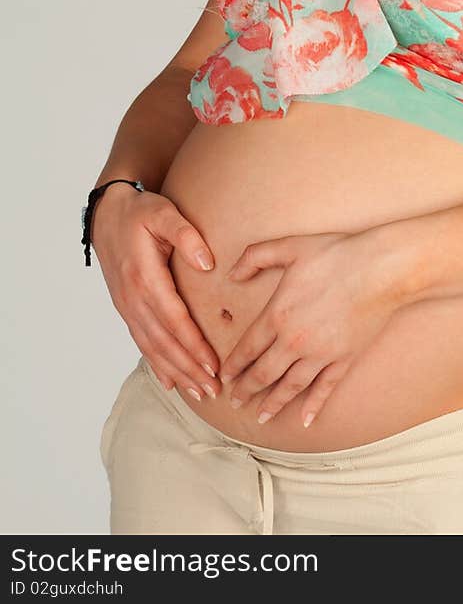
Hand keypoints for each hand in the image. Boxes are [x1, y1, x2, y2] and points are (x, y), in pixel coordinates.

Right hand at [92, 185, 221, 398]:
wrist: (108, 214)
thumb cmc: (140, 212)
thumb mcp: (164, 213)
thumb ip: (186, 235)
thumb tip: (208, 265)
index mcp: (145, 277)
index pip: (174, 319)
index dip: (193, 345)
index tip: (214, 365)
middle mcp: (133, 298)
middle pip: (164, 342)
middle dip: (188, 368)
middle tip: (212, 390)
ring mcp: (127, 306)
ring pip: (152, 347)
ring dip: (175, 372)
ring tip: (198, 392)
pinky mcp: (126, 308)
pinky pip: (141, 341)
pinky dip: (157, 363)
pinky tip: (171, 381)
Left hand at [218, 229, 401, 427]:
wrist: (381, 268)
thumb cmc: (337, 253)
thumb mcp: (290, 246)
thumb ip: (255, 256)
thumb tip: (232, 274)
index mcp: (278, 314)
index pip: (248, 348)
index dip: (234, 365)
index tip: (225, 377)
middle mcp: (294, 341)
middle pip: (264, 373)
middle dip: (247, 389)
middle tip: (235, 401)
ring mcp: (320, 354)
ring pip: (290, 386)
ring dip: (274, 403)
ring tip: (262, 417)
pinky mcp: (344, 359)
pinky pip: (325, 388)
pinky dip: (314, 405)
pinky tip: (306, 419)